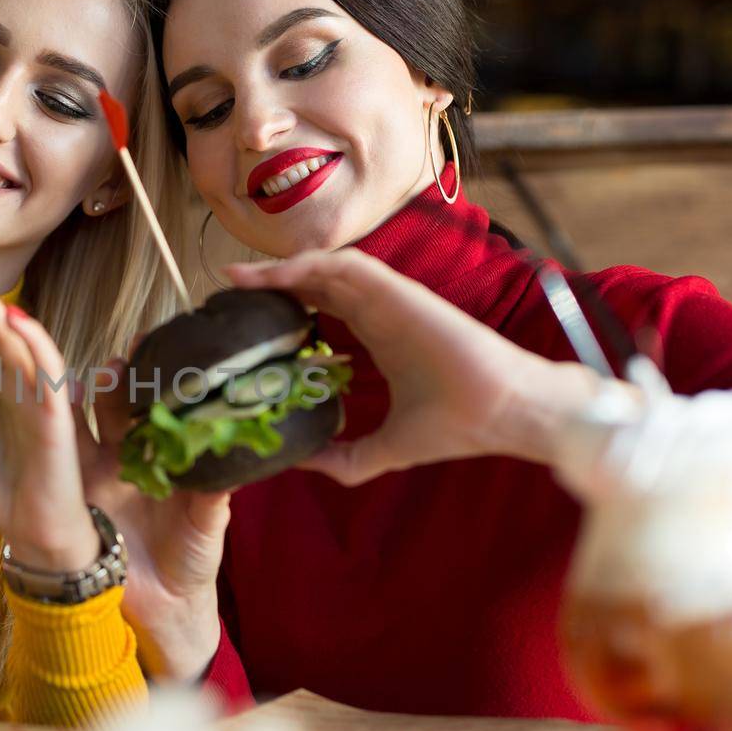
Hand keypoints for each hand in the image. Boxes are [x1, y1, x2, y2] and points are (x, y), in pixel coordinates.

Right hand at [77, 356, 230, 681]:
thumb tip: (235, 456)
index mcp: (160, 453)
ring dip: (80, 404)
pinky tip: (49, 420)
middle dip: (116, 381)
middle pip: (113, 407)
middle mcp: (123, 456)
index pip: (155, 404)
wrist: (164, 607)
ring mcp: (92, 475)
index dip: (156, 377)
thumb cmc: (192, 557)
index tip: (162, 351)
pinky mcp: (69, 500)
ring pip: (80, 428)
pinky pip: (56, 469)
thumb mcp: (209, 523)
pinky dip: (52, 444)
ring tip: (88, 383)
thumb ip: (216, 492)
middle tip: (122, 363)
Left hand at [227, 249, 627, 484]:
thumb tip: (300, 464)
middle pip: (313, 284)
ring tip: (236, 279)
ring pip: (323, 268)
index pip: (319, 310)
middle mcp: (378, 313)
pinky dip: (307, 266)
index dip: (280, 308)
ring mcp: (388, 298)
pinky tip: (273, 277)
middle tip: (225, 294)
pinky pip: (346, 266)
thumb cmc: (458, 426)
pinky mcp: (399, 292)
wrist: (506, 413)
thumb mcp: (385, 450)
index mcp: (376, 338)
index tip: (241, 323)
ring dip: (279, 270)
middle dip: (267, 285)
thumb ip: (344, 457)